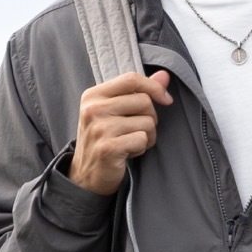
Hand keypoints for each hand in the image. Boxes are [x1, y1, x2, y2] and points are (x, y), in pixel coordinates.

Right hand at [68, 70, 172, 195]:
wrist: (86, 175)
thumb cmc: (104, 140)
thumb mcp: (116, 111)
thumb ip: (138, 92)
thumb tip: (164, 75)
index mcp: (93, 95)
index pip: (131, 79)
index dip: (154, 87)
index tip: (166, 100)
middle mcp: (93, 109)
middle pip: (144, 101)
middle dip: (150, 118)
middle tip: (137, 130)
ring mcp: (99, 128)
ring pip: (147, 122)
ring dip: (147, 136)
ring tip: (131, 142)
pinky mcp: (108, 148)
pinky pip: (142, 139)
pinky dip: (141, 148)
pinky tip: (128, 152)